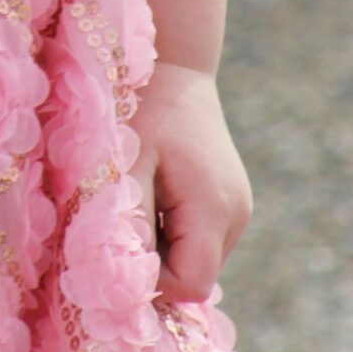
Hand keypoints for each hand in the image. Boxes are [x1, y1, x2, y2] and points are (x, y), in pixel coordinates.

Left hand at [130, 60, 252, 306]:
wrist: (172, 64)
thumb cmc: (140, 107)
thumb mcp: (125, 165)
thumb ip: (129, 225)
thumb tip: (128, 286)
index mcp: (214, 208)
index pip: (190, 285)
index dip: (150, 279)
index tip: (116, 244)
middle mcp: (235, 216)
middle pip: (192, 277)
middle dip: (153, 262)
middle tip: (122, 213)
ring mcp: (236, 210)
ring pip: (193, 260)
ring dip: (159, 245)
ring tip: (138, 195)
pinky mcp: (228, 202)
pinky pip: (196, 240)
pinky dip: (169, 230)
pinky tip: (152, 192)